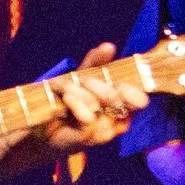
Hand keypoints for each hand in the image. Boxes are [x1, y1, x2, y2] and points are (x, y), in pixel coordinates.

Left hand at [36, 41, 149, 155]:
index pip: (138, 100)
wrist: (45, 124)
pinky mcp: (85, 139)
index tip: (121, 84)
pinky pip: (88, 121)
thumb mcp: (82, 77)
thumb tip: (109, 46)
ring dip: (82, 94)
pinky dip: (77, 106)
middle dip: (100, 86)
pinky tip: (67, 98)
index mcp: (122, 106)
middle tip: (85, 80)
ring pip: (100, 109)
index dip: (133, 92)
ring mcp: (102, 133)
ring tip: (67, 88)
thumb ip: (96, 62)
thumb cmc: (71, 100)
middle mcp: (116, 121)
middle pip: (117, 101)